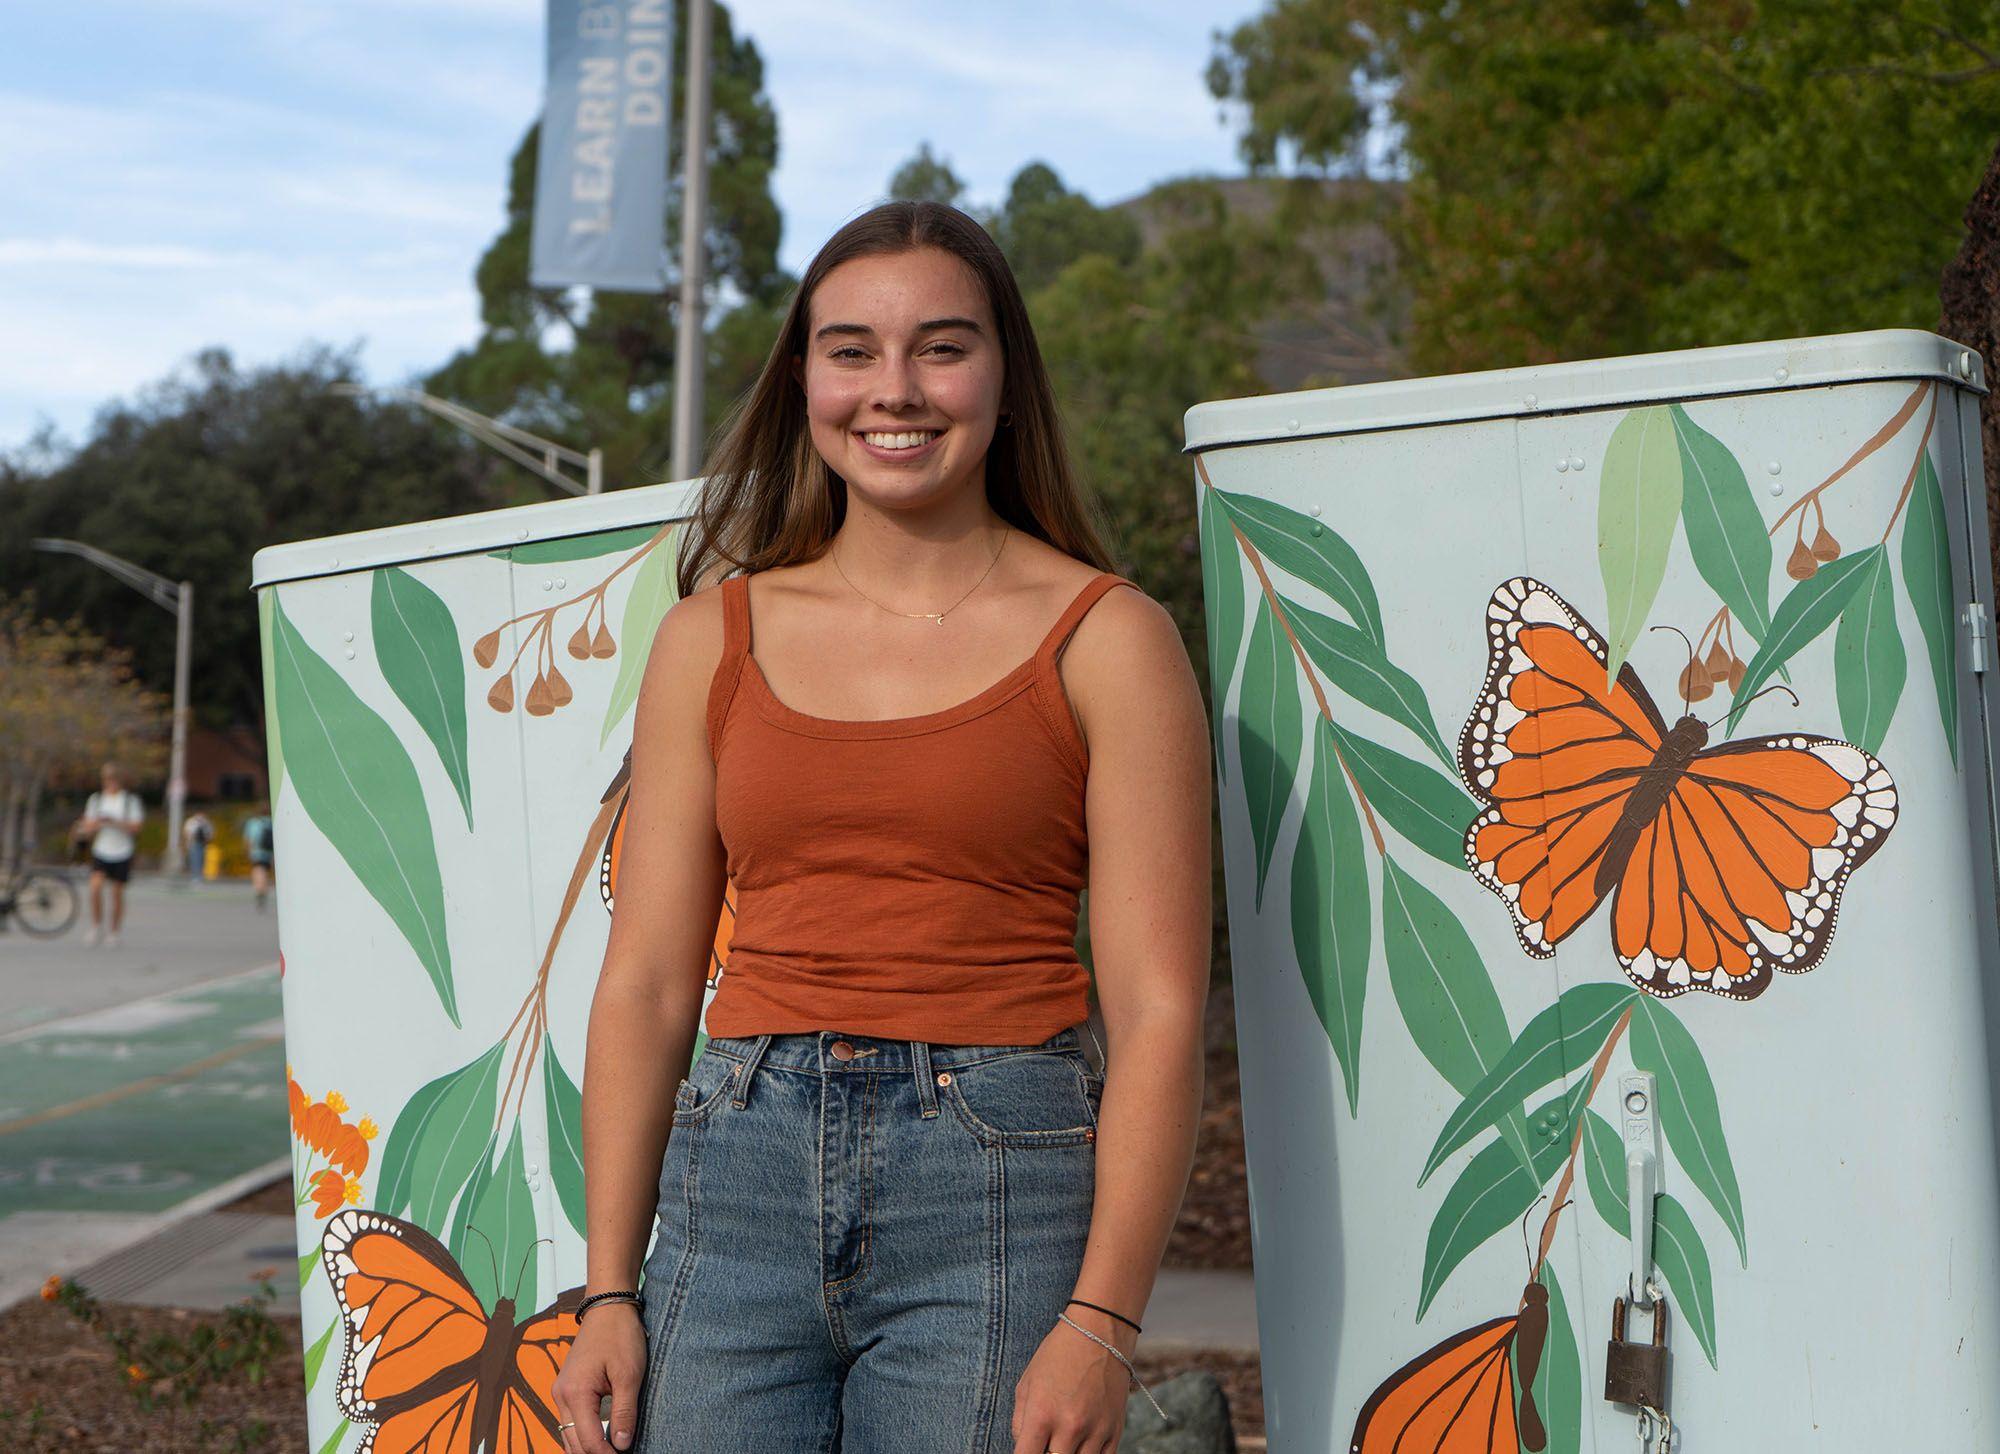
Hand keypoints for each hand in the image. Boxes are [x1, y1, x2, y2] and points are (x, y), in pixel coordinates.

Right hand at [553, 1300, 645, 1453]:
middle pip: (573, 1443)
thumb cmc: (620, 1335)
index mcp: (575, 1392)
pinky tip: (602, 1436)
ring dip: (587, 1446)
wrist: (608, 1307)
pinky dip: (584, 1433)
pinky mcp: (566, 1388)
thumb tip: (621, 1445)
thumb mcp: (629, 1375)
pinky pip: (571, 1421)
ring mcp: (560, 1392)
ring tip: (612, 1449)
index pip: (588, 1440)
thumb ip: (624, 1412)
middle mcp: (561, 1395)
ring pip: (568, 1435)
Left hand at [1009, 1307, 1135, 1453]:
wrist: (1099, 1332)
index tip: (1026, 1451)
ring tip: (1064, 1438)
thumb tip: (1024, 1446)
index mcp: (1042, 1414)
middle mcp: (1070, 1426)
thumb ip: (1019, 1421)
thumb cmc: (1058, 1354)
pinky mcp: (1115, 1429)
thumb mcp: (1026, 1383)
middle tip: (1046, 1440)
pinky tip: (1082, 1443)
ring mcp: (1096, 1430)